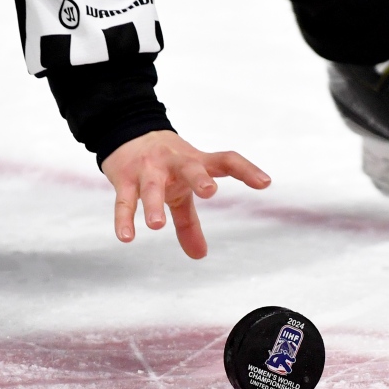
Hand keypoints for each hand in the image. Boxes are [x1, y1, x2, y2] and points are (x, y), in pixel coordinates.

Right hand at [100, 130, 269, 258]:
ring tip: (157, 225)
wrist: (125, 133)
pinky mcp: (124, 177)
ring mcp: (148, 169)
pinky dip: (123, 218)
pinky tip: (126, 236)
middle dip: (198, 178)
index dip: (245, 170)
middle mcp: (174, 162)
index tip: (265, 182)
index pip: (225, 161)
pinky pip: (124, 199)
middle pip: (189, 167)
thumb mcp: (179, 190)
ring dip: (153, 204)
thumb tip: (200, 255)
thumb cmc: (162, 165)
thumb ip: (189, 222)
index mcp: (195, 161)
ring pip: (151, 185)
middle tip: (209, 192)